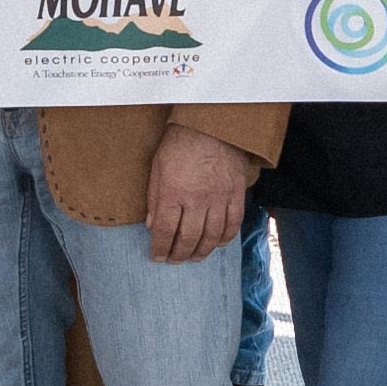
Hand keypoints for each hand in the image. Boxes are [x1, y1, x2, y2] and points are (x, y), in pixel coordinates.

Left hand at [139, 130, 254, 267]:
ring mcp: (218, 197)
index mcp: (173, 191)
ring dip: (202, 251)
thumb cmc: (180, 143)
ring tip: (194, 257)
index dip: (160, 248)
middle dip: (179, 254)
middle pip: (188, 238)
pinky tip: (218, 244)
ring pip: (211, 236)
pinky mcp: (235, 194)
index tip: (158, 257)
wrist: (211, 125)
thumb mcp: (157, 166)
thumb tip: (151, 224)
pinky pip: (233, 223)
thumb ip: (154, 197)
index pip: (164, 230)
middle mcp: (196, 199)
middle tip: (175, 260)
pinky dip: (225, 238)